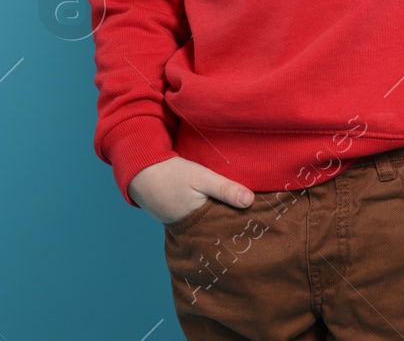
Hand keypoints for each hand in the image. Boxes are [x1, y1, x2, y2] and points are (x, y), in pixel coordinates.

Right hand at [130, 156, 256, 224]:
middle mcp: (195, 231)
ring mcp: (188, 227)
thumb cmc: (171, 174)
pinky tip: (224, 210)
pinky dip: (213, 216)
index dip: (243, 227)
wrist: (141, 172)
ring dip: (225, 220)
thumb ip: (224, 188)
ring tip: (246, 219)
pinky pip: (204, 221)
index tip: (262, 225)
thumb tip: (250, 201)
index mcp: (200, 225)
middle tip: (259, 225)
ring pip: (213, 226)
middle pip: (222, 231)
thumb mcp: (201, 177)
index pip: (228, 231)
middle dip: (236, 227)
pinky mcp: (185, 219)